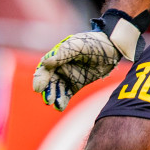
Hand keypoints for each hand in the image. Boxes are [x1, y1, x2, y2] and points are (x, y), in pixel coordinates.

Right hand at [32, 9, 148, 110]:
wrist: (111, 48)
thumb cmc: (93, 43)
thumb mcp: (78, 46)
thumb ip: (63, 54)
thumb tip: (45, 63)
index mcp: (56, 56)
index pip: (44, 69)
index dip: (40, 79)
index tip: (38, 88)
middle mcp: (59, 67)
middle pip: (49, 81)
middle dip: (47, 91)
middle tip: (48, 100)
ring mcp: (68, 76)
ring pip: (57, 89)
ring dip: (54, 97)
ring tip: (55, 105)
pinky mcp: (76, 84)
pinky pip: (66, 94)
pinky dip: (62, 100)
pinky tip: (59, 107)